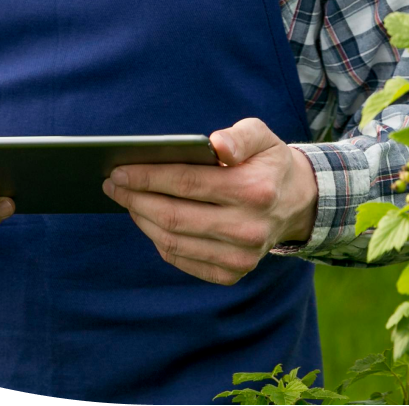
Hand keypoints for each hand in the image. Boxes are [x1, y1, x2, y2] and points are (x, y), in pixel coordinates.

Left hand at [102, 117, 317, 284]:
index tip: (118, 170)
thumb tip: (217, 145)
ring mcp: (241, 257)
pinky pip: (182, 259)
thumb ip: (239, 136)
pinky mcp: (233, 273)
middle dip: (135, 198)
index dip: (147, 176)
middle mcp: (249, 228)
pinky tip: (147, 219)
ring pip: (174, 241)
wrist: (297, 203)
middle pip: (175, 216)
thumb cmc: (267, 162)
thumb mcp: (261, 136)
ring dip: (141, 219)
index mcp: (254, 189)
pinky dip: (158, 239)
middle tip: (111, 184)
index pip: (187, 183)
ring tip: (124, 199)